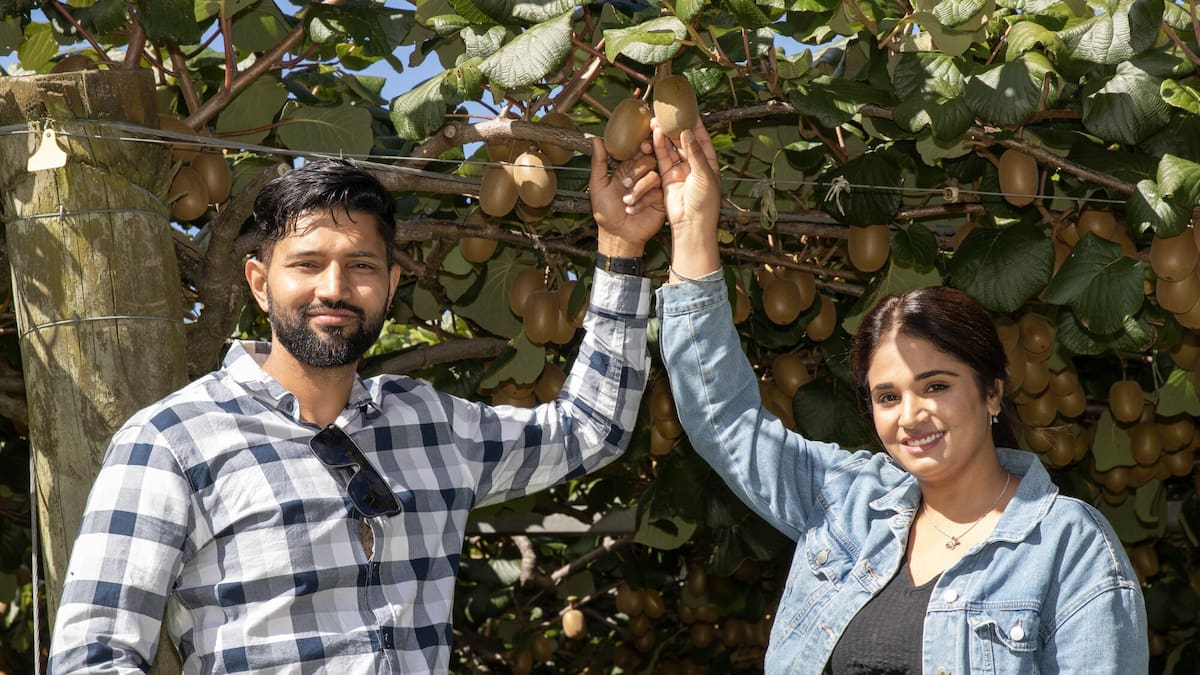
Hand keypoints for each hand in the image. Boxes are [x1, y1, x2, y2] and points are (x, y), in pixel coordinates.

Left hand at [589, 137, 663, 257]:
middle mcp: (642, 175)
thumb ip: (599, 162)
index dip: (642, 146)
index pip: (638, 150)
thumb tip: (596, 139)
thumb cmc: (606, 212)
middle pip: (649, 160)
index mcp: (628, 168)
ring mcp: (652, 187)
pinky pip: (657, 192)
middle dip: (638, 170)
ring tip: (626, 202)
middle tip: (626, 184)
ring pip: (654, 176)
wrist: (617, 236)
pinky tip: (632, 210)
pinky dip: (643, 201)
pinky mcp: (660, 200)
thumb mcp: (598, 185)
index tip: (642, 147)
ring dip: (639, 189)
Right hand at [651, 118, 721, 279]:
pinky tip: (654, 136)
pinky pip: (662, 159)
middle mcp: (694, 164)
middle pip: (684, 140)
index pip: (701, 137)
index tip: (686, 109)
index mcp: (708, 162)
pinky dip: (658, 148)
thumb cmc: (704, 202)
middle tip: (665, 113)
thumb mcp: (703, 174)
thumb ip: (695, 152)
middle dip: (675, 127)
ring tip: (656, 122)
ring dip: (664, 135)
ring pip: (671, 148)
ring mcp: (680, 170)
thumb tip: (687, 131)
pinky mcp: (667, 177)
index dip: (694, 123)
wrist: (691, 225)